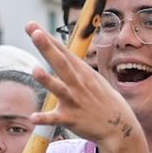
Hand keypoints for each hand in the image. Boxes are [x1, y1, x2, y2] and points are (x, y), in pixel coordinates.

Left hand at [24, 24, 146, 152]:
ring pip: (59, 88)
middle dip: (48, 48)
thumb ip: (72, 66)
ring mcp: (75, 101)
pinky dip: (44, 118)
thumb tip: (56, 51)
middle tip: (35, 33)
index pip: (62, 52)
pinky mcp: (72, 119)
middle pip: (61, 63)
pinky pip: (56, 119)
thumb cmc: (102, 100)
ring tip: (35, 70)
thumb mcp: (92, 78)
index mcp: (82, 72)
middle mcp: (78, 83)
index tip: (32, 25)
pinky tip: (32, 117)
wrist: (119, 127)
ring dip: (47, 80)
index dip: (48, 38)